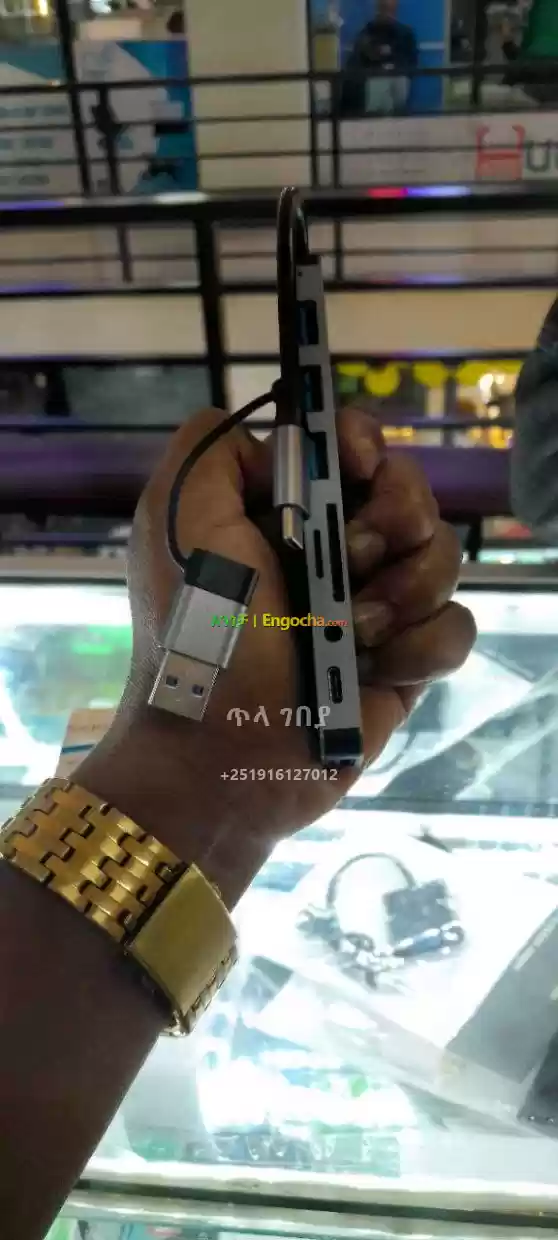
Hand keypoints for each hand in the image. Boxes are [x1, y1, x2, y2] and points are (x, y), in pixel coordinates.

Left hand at [79, 406, 474, 903]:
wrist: (223, 753)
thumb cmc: (200, 631)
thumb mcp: (174, 519)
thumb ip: (210, 449)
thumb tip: (282, 439)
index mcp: (284, 514)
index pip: (350, 448)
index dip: (363, 444)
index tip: (355, 464)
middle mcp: (335, 551)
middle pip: (410, 493)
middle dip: (393, 516)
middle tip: (352, 557)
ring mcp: (375, 606)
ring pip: (442, 556)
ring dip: (405, 587)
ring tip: (353, 629)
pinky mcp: (406, 663)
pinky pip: (456, 627)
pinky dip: (424, 644)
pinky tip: (380, 668)